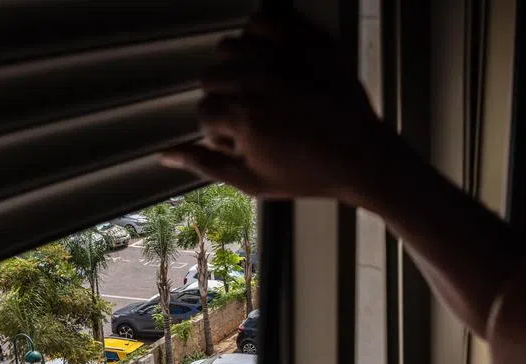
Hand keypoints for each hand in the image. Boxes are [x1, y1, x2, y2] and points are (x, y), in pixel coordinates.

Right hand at [160, 10, 400, 200]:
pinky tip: (269, 60)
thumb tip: (162, 155)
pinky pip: (265, 20)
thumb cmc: (307, 175)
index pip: (203, 111)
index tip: (237, 143)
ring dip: (236, 68)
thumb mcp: (253, 180)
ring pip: (231, 47)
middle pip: (211, 76)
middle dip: (223, 100)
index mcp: (245, 117)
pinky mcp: (309, 42)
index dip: (216, 132)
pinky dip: (258, 36)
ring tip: (257, 90)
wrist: (362, 157)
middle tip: (249, 118)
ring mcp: (285, 57)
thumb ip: (206, 164)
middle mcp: (260, 80)